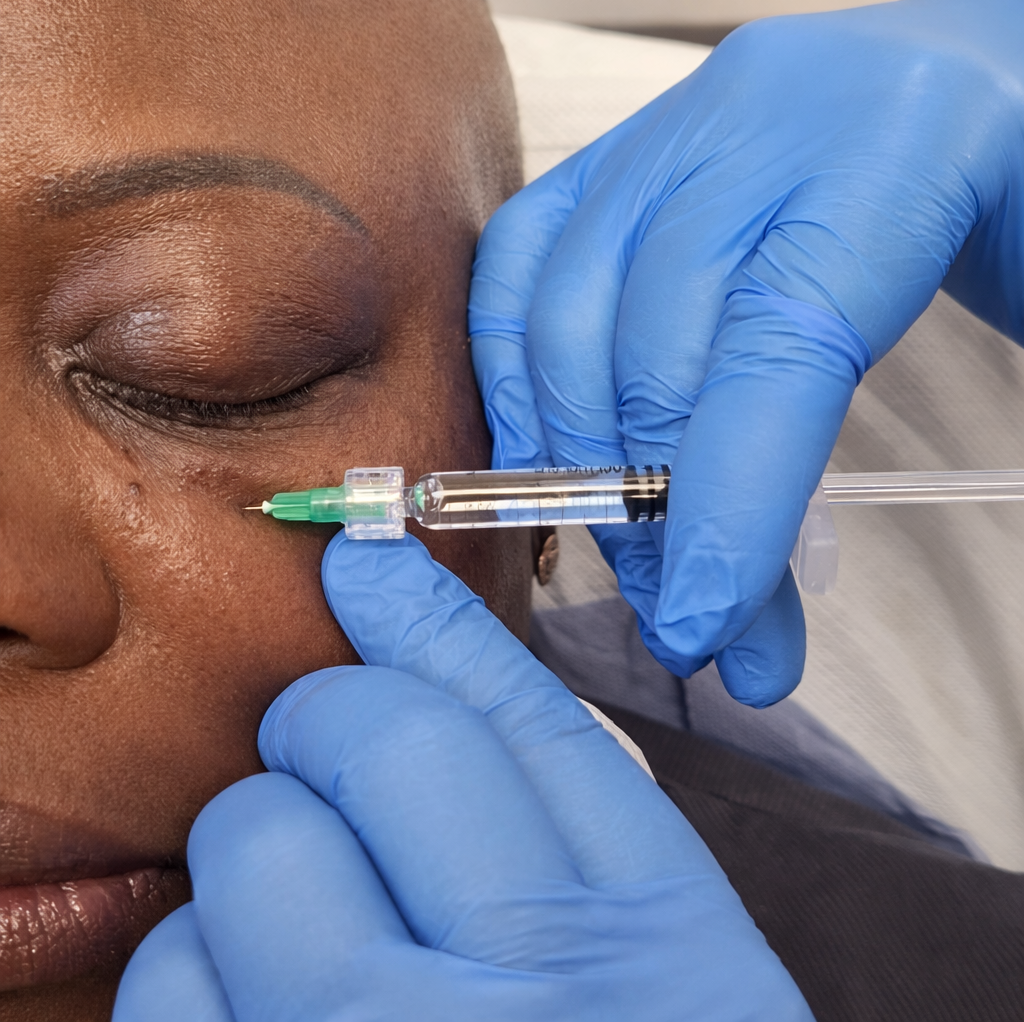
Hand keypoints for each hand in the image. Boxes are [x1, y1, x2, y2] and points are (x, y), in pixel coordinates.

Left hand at [114, 532, 810, 1020]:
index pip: (503, 708)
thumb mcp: (669, 949)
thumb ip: (570, 799)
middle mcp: (513, 995)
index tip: (364, 560)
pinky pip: (173, 987)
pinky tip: (274, 1014)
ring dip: (262, 861)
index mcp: (639, 925)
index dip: (421, 618)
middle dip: (327, 730)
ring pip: (244, 847)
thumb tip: (436, 644)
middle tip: (342, 775)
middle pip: (358, 740)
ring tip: (325, 928)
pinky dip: (204, 974)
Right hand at [469, 0, 1023, 705]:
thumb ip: (876, 451)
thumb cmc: (1014, 204)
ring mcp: (666, 136)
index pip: (774, 351)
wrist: (965, 97)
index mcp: (894, 140)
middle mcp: (754, 123)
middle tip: (687, 625)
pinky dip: (514, 384)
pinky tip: (547, 465)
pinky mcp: (609, 161)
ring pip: (564, 322)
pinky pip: (517, 272)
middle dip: (652, 521)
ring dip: (580, 475)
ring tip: (637, 564)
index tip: (705, 624)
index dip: (723, 507)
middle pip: (652, 351)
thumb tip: (750, 636)